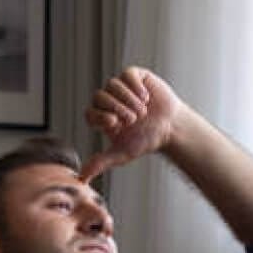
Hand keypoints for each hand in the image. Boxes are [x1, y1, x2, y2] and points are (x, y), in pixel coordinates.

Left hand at [81, 66, 182, 181]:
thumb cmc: (145, 140)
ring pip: (114, 84)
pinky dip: (135, 86)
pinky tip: (145, 98)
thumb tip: (82, 178)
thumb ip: (101, 162)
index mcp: (102, 117)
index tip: (115, 125)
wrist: (170, 128)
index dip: (100, 116)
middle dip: (116, 108)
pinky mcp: (135, 76)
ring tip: (142, 112)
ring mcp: (122, 87)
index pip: (90, 112)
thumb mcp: (122, 153)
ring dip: (128, 99)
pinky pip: (128, 74)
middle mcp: (109, 100)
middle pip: (100, 96)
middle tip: (132, 120)